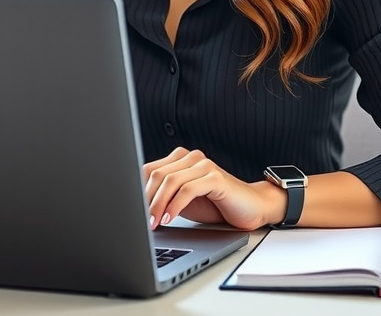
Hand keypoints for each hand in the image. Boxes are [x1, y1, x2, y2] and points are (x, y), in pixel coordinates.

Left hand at [142, 147, 286, 231]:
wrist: (250, 208)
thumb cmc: (215, 205)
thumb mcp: (184, 201)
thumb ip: (165, 197)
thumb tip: (136, 207)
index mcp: (180, 159)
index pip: (149, 169)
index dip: (138, 190)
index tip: (130, 211)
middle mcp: (191, 157)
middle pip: (157, 174)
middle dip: (145, 200)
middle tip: (140, 221)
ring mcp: (204, 165)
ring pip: (170, 180)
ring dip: (157, 205)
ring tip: (153, 223)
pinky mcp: (216, 177)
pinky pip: (188, 189)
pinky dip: (175, 206)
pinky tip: (170, 219)